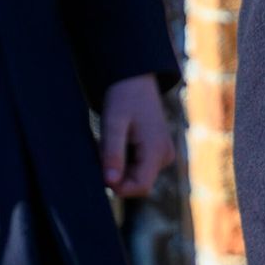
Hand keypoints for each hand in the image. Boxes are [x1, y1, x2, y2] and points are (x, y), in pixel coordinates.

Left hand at [98, 74, 175, 198]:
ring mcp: (163, 153)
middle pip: (138, 182)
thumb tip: (110, 182)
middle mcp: (165, 156)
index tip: (100, 170)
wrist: (135, 77)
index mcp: (156, 151)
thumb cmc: (124, 97)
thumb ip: (113, 153)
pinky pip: (139, 165)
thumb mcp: (113, 123)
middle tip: (101, 149)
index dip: (118, 186)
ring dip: (119, 165)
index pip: (140, 187)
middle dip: (117, 173)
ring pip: (137, 174)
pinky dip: (124, 159)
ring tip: (109, 142)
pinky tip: (117, 141)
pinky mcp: (158, 150)